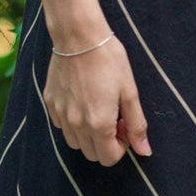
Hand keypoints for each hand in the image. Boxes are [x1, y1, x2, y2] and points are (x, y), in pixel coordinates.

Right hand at [42, 32, 150, 166]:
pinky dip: (72, 122)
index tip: (124, 126)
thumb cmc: (109, 60)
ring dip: (88, 135)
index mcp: (99, 124)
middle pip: (91, 154)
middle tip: (113, 119)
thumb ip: (137, 124)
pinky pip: (61, 125)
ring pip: (75, 143)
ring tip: (97, 110)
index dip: (121, 147)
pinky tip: (82, 101)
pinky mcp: (50, 103)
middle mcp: (77, 124)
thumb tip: (144, 151)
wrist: (79, 36)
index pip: (109, 158)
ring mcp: (61, 114)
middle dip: (105, 143)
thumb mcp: (129, 91)